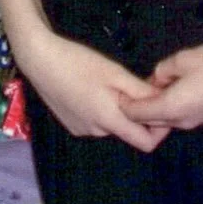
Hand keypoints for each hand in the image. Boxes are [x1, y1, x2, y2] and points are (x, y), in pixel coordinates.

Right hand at [13, 29, 169, 152]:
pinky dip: (99, 109)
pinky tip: (89, 87)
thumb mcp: (114, 72)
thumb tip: (163, 102)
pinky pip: (95, 121)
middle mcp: (96, 132)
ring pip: (110, 124)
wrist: (39, 59)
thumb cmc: (78, 62)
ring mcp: (81, 130)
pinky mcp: (71, 124)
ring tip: (105, 82)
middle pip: (127, 130)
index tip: (160, 107)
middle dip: (134, 112)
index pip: (146, 143)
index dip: (159, 129)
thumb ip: (140, 91)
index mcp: (109, 120)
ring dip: (115, 109)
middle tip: (130, 84)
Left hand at [121, 35, 202, 132]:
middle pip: (149, 120)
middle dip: (138, 106)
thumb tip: (156, 78)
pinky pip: (177, 115)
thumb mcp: (182, 59)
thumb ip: (163, 70)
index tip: (115, 91)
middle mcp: (181, 121)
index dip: (124, 102)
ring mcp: (193, 121)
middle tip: (127, 89)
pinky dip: (168, 105)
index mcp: (172, 108)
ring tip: (149, 85)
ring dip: (154, 106)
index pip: (137, 113)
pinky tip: (170, 87)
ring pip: (163, 119)